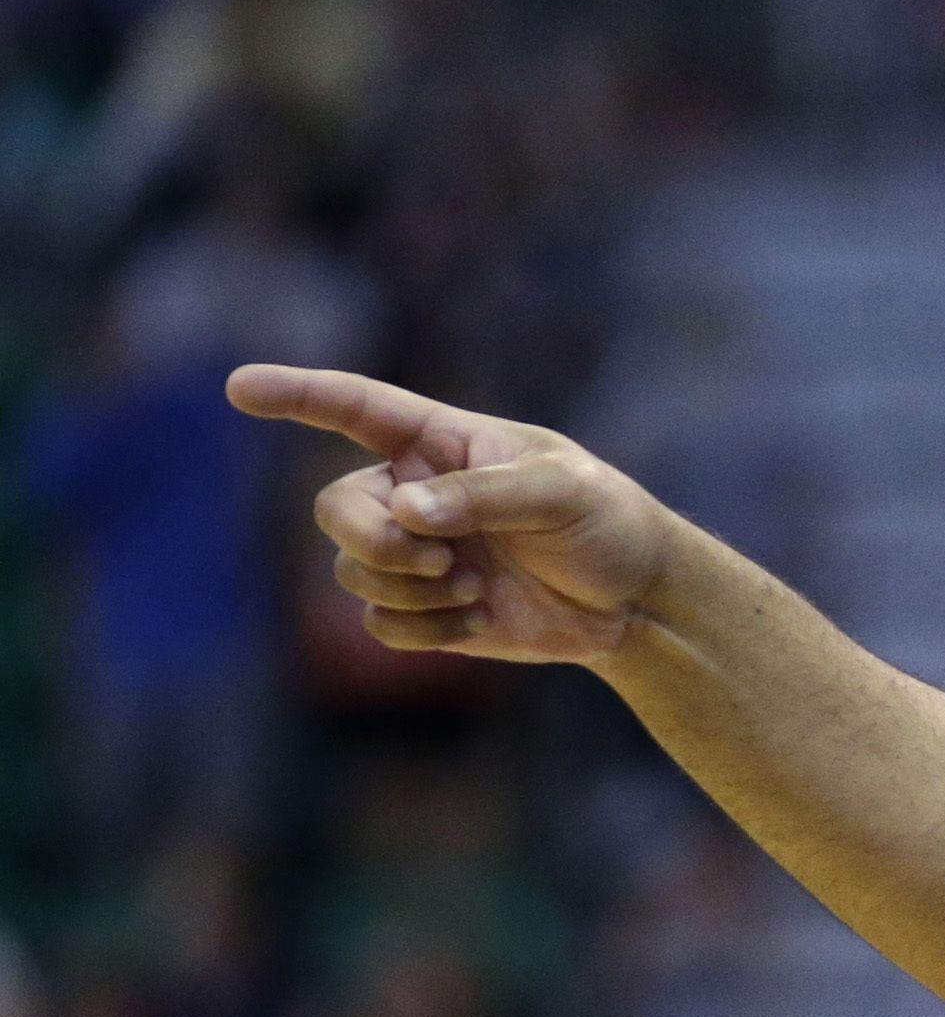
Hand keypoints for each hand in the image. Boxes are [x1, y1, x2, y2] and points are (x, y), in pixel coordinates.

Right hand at [227, 362, 678, 666]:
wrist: (633, 600)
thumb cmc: (605, 522)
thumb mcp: (560, 492)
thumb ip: (483, 496)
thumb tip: (405, 512)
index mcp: (441, 443)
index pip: (354, 407)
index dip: (296, 395)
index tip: (239, 388)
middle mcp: (414, 492)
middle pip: (336, 509)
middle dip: (373, 540)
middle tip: (437, 557)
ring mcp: (417, 553)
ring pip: (354, 571)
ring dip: (410, 588)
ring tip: (474, 586)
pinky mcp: (428, 609)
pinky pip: (381, 623)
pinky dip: (423, 628)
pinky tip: (477, 617)